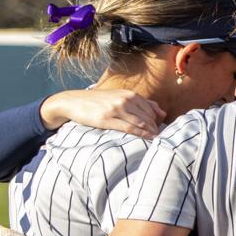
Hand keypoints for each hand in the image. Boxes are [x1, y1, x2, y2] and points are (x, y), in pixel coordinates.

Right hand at [41, 89, 164, 139]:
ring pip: (141, 123)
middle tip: (160, 139)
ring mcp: (116, 109)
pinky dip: (142, 134)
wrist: (73, 101)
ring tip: (156, 142)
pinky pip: (130, 128)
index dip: (158, 122)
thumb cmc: (99, 101)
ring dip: (151, 133)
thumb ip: (142, 103)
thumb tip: (163, 113)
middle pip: (148, 118)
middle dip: (156, 129)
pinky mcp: (108, 119)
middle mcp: (125, 99)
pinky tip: (148, 139)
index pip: (152, 110)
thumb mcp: (120, 97)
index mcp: (130, 94)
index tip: (160, 131)